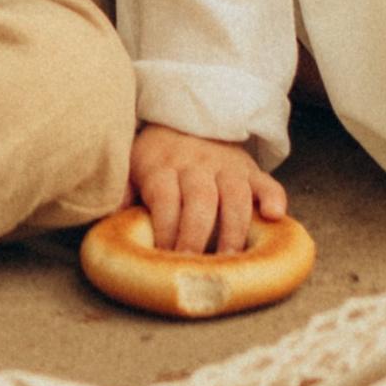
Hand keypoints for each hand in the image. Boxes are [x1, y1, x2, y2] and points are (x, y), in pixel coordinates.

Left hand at [130, 125, 287, 255]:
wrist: (185, 118)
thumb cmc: (156, 158)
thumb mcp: (131, 168)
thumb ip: (121, 194)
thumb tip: (110, 225)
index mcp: (162, 167)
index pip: (166, 198)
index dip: (166, 229)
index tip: (165, 258)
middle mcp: (195, 165)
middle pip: (200, 199)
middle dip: (197, 235)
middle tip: (196, 267)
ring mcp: (225, 166)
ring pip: (234, 194)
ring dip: (234, 229)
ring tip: (230, 260)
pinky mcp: (248, 169)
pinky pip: (265, 180)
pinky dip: (273, 197)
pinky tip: (275, 216)